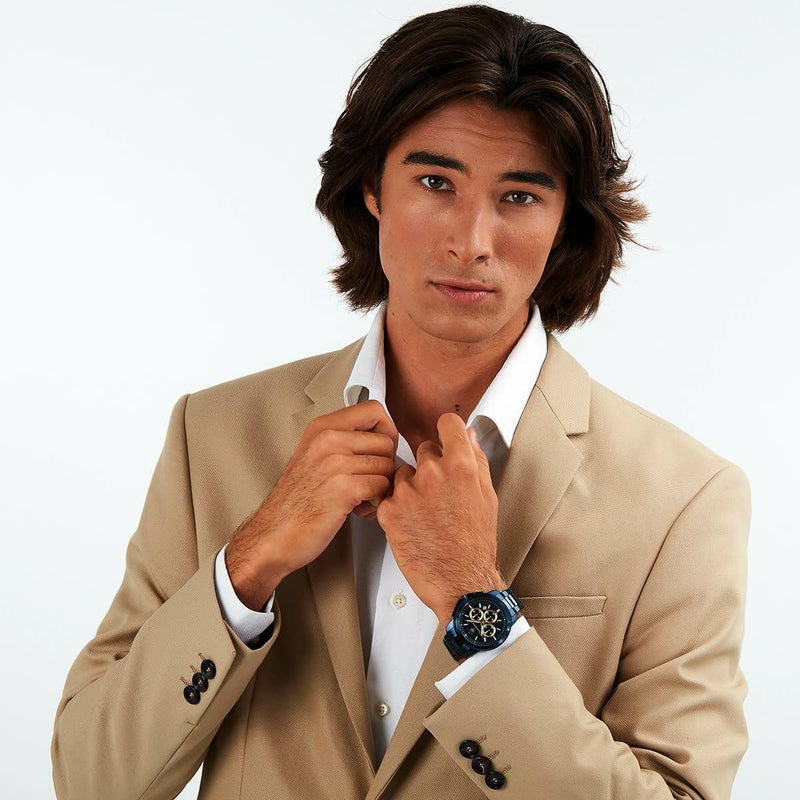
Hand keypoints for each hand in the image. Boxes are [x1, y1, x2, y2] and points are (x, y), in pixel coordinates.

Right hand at [226, 399, 398, 608]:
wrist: (273, 535)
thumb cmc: (296, 501)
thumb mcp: (314, 455)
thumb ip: (343, 439)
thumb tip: (383, 437)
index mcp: (322, 427)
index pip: (374, 410)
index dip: (386, 431)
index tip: (378, 452)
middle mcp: (328, 439)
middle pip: (387, 441)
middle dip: (385, 465)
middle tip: (367, 483)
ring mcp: (336, 462)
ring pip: (388, 466)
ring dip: (381, 487)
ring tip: (360, 498)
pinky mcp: (344, 488)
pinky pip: (383, 487)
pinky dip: (376, 502)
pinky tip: (358, 509)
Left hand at [376, 413, 504, 625]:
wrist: (460, 582)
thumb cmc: (476, 544)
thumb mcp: (487, 497)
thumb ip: (476, 461)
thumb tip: (469, 436)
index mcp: (461, 466)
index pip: (447, 424)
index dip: (446, 432)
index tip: (444, 440)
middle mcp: (433, 473)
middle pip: (423, 449)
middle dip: (429, 466)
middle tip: (437, 494)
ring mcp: (409, 491)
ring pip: (403, 474)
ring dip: (410, 487)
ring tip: (425, 514)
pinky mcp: (389, 511)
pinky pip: (389, 496)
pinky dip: (396, 508)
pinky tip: (412, 525)